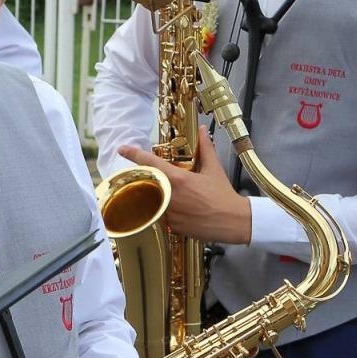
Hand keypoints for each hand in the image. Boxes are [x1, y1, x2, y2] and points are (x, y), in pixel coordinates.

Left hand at [118, 127, 251, 243]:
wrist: (234, 222)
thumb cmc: (223, 195)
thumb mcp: (214, 169)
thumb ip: (205, 148)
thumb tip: (203, 130)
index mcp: (178, 179)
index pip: (151, 164)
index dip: (134, 155)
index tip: (122, 149)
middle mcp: (170, 196)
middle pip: (145, 184)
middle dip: (142, 180)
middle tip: (142, 177)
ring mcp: (170, 213)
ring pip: (151, 202)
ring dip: (152, 197)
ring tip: (163, 195)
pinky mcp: (173, 226)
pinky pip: (161, 217)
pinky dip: (163, 212)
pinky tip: (174, 209)